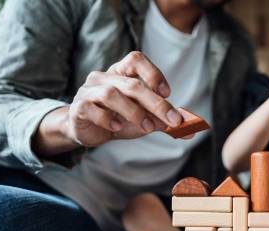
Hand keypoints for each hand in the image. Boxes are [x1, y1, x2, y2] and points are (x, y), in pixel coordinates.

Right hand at [66, 51, 183, 146]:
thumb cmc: (119, 119)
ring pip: (112, 94)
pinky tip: (117, 129)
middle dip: (155, 103)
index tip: (167, 94)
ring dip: (134, 112)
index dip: (153, 73)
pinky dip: (108, 119)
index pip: (136, 59)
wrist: (90, 132)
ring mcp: (88, 91)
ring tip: (145, 128)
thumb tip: (189, 131)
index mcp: (121, 73)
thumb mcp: (145, 119)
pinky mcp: (78, 108)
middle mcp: (103, 77)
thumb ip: (164, 122)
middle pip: (131, 84)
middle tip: (172, 120)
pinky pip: (92, 109)